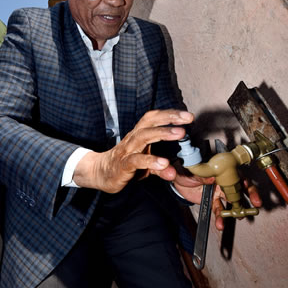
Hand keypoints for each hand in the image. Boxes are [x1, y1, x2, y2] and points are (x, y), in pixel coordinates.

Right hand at [73, 109, 193, 192]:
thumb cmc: (125, 164)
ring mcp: (127, 150)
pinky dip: (150, 160)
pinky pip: (136, 160)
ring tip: (180, 133)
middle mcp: (133, 138)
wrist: (100, 173)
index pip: (154, 118)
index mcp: (139, 134)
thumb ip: (160, 168)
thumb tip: (173, 173)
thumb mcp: (145, 166)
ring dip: (163, 133)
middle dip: (169, 117)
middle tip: (187, 118)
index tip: (187, 116)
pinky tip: (163, 163)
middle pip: (150, 122)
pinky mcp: (123, 164)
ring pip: (144, 136)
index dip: (169, 114)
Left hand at [174, 176, 261, 229]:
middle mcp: (222, 181)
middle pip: (240, 187)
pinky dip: (220, 218)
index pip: (236, 174)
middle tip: (256, 203)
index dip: (244, 180)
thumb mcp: (193, 171)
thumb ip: (202, 175)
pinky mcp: (212, 201)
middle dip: (250, 195)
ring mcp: (219, 192)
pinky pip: (219, 210)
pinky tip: (220, 224)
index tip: (248, 187)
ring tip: (240, 216)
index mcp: (220, 171)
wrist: (177, 180)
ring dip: (238, 209)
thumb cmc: (186, 170)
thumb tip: (212, 178)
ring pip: (232, 201)